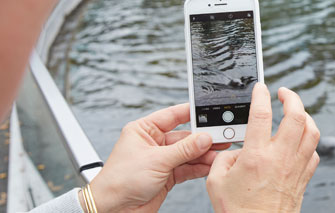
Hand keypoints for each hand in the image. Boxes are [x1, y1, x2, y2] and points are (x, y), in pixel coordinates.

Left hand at [84, 104, 230, 211]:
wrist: (114, 209)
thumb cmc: (120, 181)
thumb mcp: (156, 160)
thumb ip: (184, 149)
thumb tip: (204, 138)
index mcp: (144, 130)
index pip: (172, 115)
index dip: (190, 112)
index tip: (209, 111)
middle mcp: (154, 143)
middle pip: (185, 136)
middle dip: (202, 138)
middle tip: (220, 136)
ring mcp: (162, 160)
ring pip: (189, 153)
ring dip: (204, 154)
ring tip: (219, 154)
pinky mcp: (168, 176)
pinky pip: (188, 168)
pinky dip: (199, 167)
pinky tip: (210, 165)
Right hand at [206, 83, 320, 212]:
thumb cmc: (238, 211)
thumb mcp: (216, 182)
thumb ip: (223, 159)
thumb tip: (235, 150)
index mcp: (257, 156)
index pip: (261, 113)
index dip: (261, 94)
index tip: (261, 88)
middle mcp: (280, 158)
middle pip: (296, 116)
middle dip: (292, 97)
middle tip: (284, 93)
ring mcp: (295, 167)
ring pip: (312, 132)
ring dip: (305, 116)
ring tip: (295, 112)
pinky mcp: (303, 178)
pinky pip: (313, 153)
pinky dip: (308, 142)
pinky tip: (299, 141)